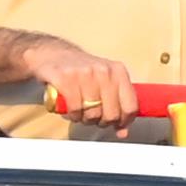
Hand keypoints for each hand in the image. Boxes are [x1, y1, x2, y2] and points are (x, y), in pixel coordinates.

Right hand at [25, 34, 139, 124]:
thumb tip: (123, 131)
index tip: (118, 125)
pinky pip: (74, 109)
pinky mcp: (64, 78)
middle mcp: (103, 71)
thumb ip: (117, 104)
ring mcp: (84, 73)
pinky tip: (71, 111)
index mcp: (118, 71)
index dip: (124, 121)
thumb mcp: (105, 83)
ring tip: (82, 113)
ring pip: (92, 113)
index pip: (131, 106)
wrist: (54, 54)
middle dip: (103, 122)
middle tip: (95, 119)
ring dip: (85, 119)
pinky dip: (73, 115)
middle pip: (111, 114)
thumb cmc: (82, 72)